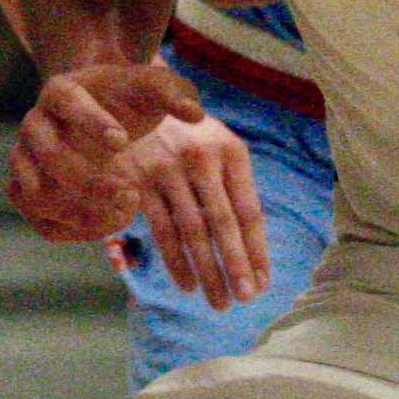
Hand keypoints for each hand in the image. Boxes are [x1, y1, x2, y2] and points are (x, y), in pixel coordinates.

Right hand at [8, 61, 200, 240]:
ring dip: (81, 212)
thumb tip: (195, 115)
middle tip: (132, 195)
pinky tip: (114, 222)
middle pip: (50, 156)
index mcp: (61, 90)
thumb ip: (176, 94)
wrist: (102, 111)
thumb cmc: (130, 98)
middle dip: (92, 181)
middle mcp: (34, 124)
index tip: (123, 142)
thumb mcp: (155, 87)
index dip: (93, 124)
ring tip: (126, 211)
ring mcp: (24, 160)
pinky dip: (76, 230)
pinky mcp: (28, 193)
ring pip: (36, 195)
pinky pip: (42, 222)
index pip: (69, 105)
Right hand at [121, 111, 268, 309]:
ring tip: (220, 301)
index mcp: (231, 150)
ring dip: (207, 271)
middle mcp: (202, 158)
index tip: (265, 280)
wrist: (133, 98)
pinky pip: (161, 228)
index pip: (249, 210)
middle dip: (236, 266)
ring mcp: (167, 169)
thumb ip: (233, 182)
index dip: (257, 248)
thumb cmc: (185, 131)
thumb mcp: (216, 140)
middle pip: (223, 224)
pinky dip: (175, 260)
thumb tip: (253, 238)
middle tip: (246, 299)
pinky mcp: (137, 180)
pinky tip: (187, 284)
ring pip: (192, 232)